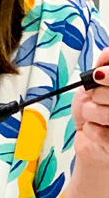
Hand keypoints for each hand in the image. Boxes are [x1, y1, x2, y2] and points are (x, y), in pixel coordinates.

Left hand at [72, 49, 108, 168]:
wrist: (92, 143)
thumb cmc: (94, 114)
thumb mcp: (92, 87)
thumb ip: (102, 68)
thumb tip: (106, 54)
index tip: (98, 74)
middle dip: (98, 94)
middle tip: (96, 98)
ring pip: (105, 112)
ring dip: (91, 113)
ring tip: (94, 117)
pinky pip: (99, 131)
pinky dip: (90, 129)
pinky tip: (96, 130)